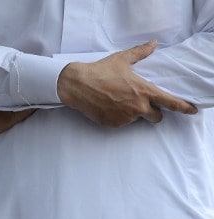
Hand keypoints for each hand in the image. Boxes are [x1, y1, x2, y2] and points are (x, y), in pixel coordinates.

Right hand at [57, 40, 196, 127]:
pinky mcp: (114, 124)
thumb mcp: (122, 59)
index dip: (183, 107)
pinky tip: (108, 106)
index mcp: (144, 91)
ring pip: (136, 119)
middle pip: (156, 117)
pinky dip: (118, 117)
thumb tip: (153, 44)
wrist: (77, 85)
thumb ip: (141, 53)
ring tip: (117, 101)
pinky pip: (121, 123)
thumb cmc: (100, 71)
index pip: (170, 102)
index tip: (191, 110)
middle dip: (152, 112)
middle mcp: (138, 107)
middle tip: (141, 104)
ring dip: (132, 113)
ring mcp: (126, 117)